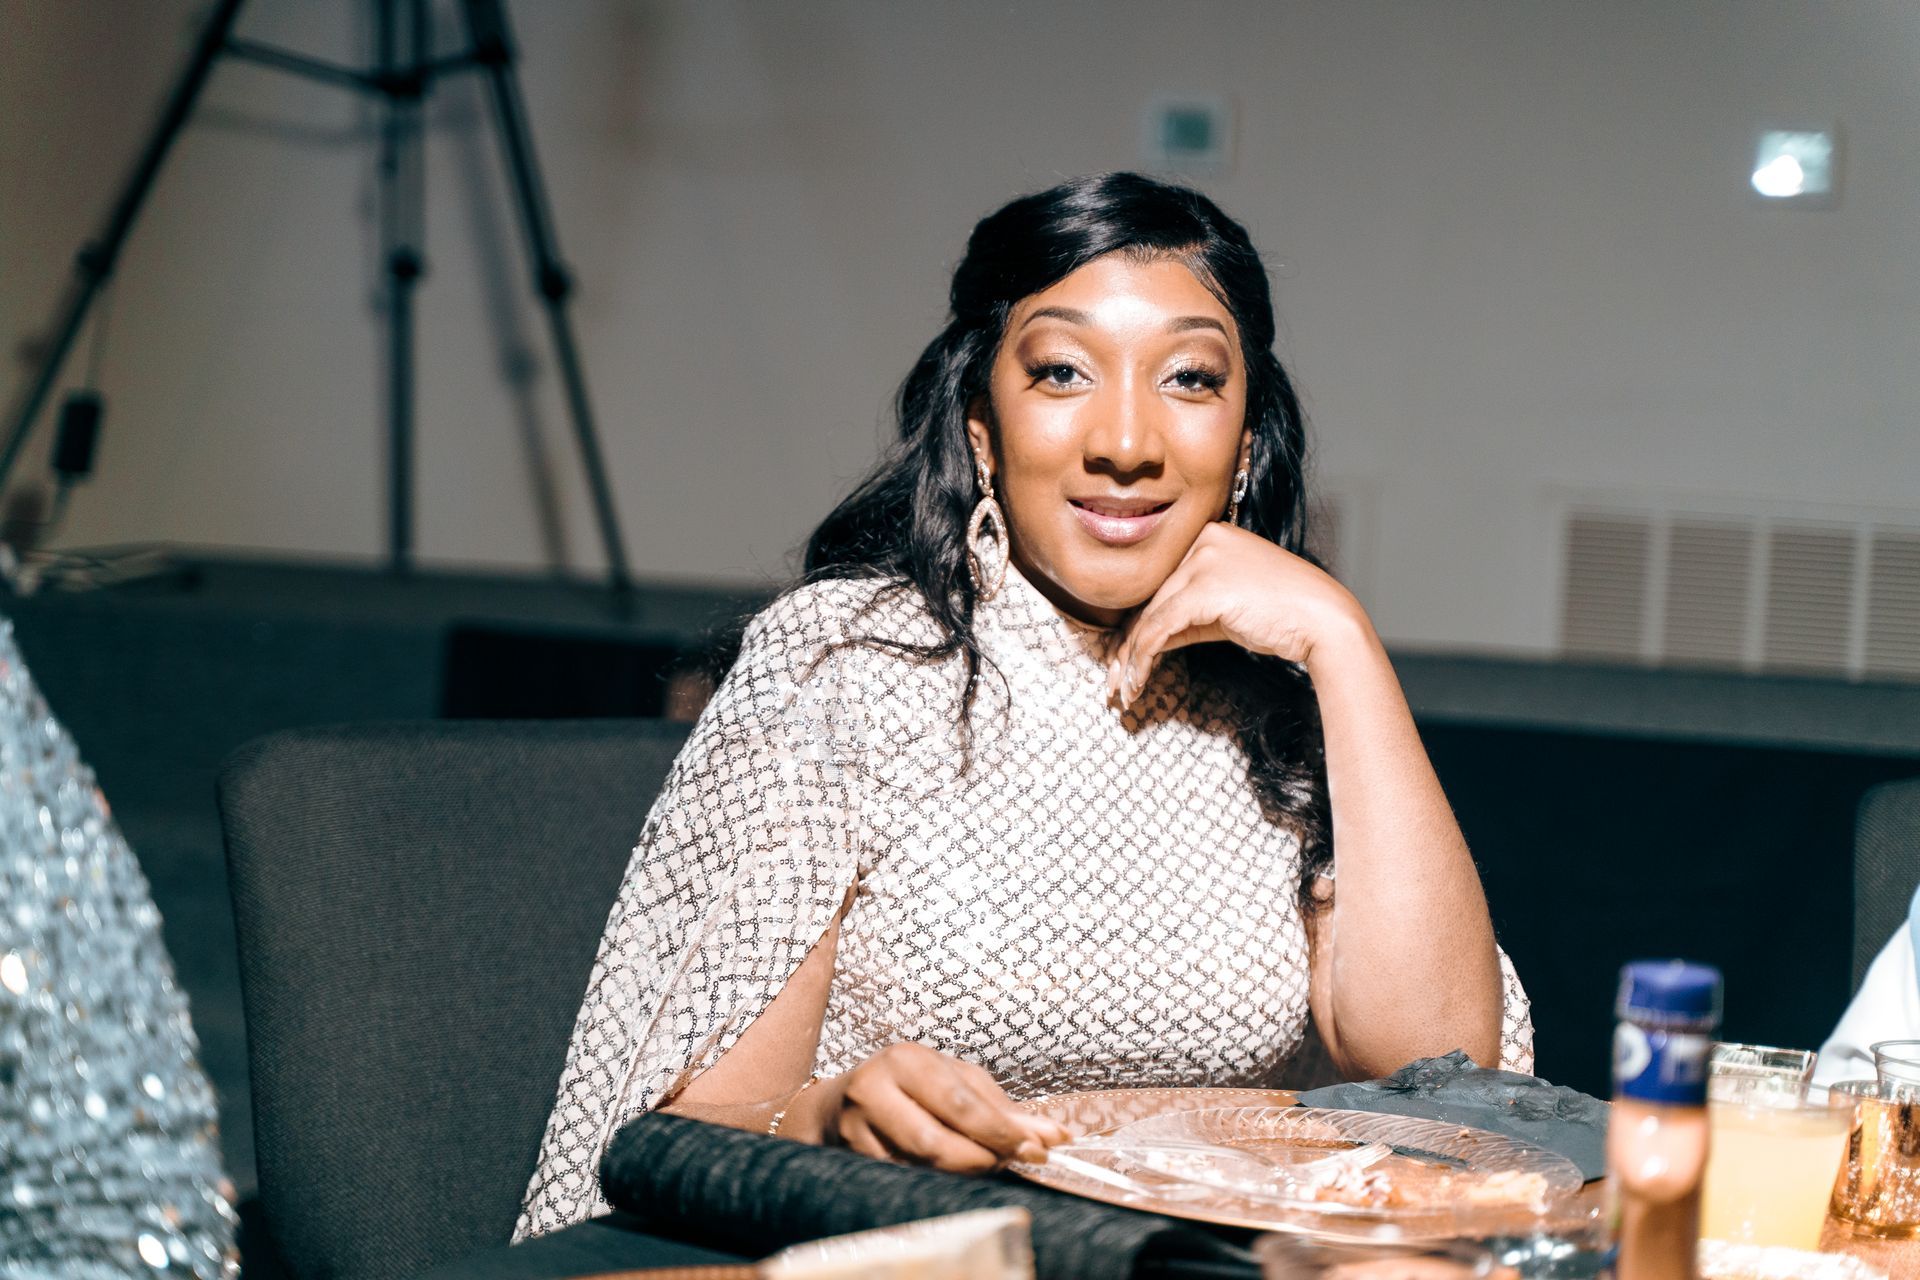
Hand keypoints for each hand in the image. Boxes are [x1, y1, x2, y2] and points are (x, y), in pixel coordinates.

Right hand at [809, 1043, 1069, 1171]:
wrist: (835, 1107)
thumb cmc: (907, 1088)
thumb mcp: (953, 1081)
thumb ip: (999, 1106)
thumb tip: (1053, 1134)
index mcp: (907, 1060)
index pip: (961, 1103)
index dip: (1003, 1131)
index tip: (1040, 1148)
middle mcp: (875, 1089)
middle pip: (938, 1141)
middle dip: (985, 1157)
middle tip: (1018, 1162)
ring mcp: (855, 1128)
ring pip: (919, 1166)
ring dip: (964, 1173)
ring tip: (990, 1166)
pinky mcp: (848, 1159)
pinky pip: (902, 1180)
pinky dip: (935, 1182)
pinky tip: (952, 1176)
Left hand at [1106, 522, 1367, 704]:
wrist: (1324, 620)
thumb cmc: (1283, 616)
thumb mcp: (1224, 613)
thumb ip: (1185, 619)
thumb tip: (1146, 643)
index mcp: (1209, 537)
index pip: (1162, 586)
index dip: (1137, 627)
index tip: (1121, 661)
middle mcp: (1203, 540)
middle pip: (1152, 600)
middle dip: (1127, 648)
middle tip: (1113, 684)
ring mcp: (1203, 559)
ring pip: (1151, 615)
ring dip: (1131, 659)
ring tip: (1123, 692)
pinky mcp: (1205, 586)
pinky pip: (1160, 627)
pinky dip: (1143, 658)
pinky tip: (1137, 682)